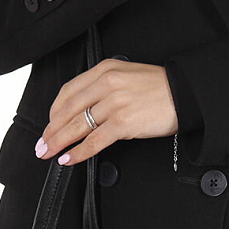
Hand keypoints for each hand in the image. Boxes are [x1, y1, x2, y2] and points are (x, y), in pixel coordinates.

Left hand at [34, 58, 177, 165]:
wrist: (186, 94)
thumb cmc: (159, 88)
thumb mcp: (127, 76)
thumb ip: (103, 87)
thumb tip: (82, 110)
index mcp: (105, 70)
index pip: (69, 91)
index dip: (54, 111)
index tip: (49, 124)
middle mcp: (107, 84)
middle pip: (68, 110)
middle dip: (51, 130)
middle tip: (41, 144)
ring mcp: (115, 103)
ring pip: (78, 125)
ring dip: (59, 142)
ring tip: (49, 153)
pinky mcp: (124, 122)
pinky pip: (94, 141)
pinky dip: (78, 152)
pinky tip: (69, 158)